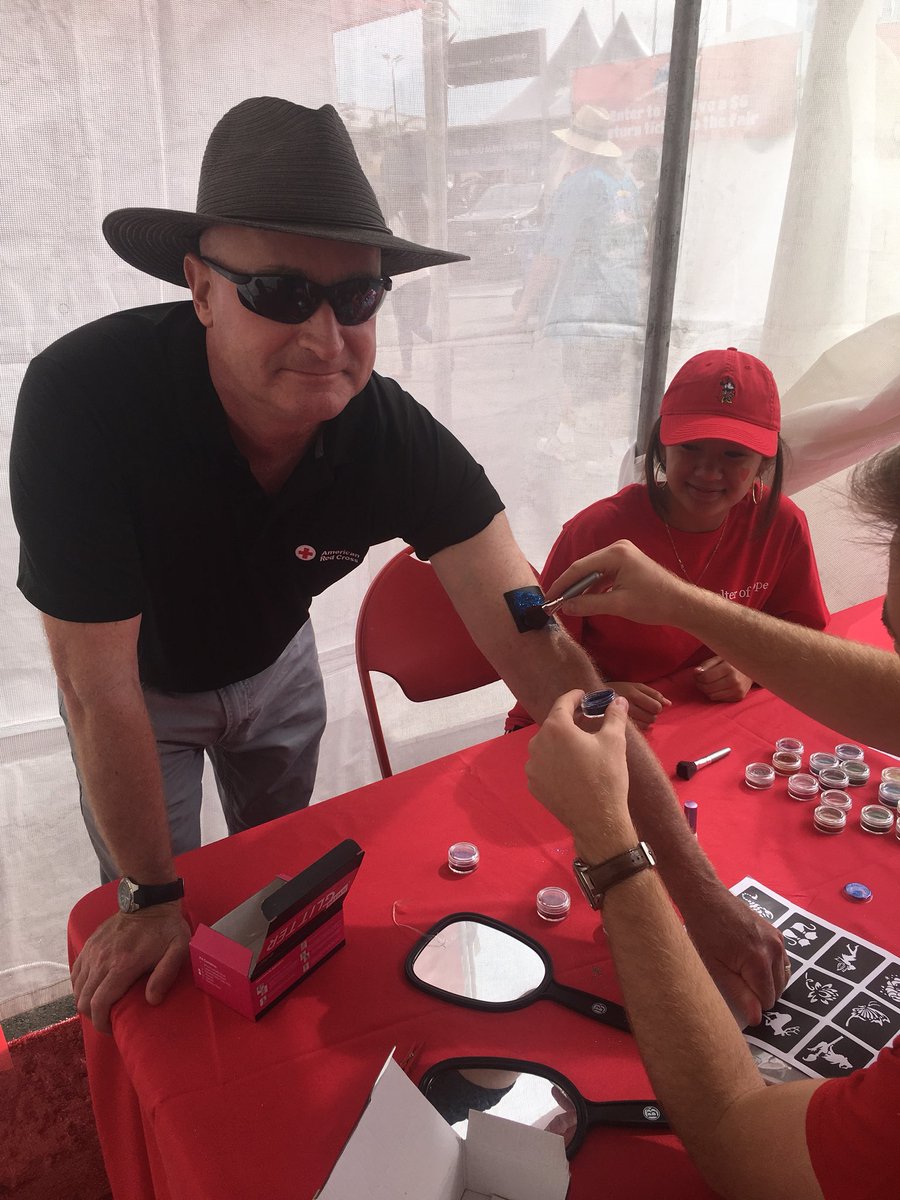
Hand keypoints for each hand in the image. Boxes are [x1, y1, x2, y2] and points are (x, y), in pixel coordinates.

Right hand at [71, 903, 190, 1033]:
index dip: (101, 1023)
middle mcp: (101, 961)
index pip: (98, 1004)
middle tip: (108, 1018)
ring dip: (85, 1001)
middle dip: (93, 1016)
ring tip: (101, 1005)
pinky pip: (75, 973)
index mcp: (122, 966)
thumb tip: (152, 1000)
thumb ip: (165, 975)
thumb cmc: (166, 928)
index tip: (111, 1028)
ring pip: (77, 988)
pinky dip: (80, 986)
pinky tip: (92, 988)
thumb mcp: (177, 949)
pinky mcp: (89, 945)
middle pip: (83, 1000)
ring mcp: (92, 952)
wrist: (148, 900)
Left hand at [526, 691, 632, 861]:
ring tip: (578, 750)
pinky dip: (553, 763)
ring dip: (559, 744)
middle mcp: (537, 744)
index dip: (574, 697)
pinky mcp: (533, 785)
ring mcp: (532, 766)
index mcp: (556, 728)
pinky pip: (542, 766)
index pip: (562, 704)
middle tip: (585, 723)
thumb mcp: (615, 742)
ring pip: (546, 746)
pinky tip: (569, 770)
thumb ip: (614, 716)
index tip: (583, 696)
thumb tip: (618, 700)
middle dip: (568, 722)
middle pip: (553, 726)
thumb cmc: (606, 777)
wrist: (597, 820)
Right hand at [543, 541, 688, 627]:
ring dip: (581, 587)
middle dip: (569, 585)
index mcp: (616, 554)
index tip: (548, 598)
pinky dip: (593, 587)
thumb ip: (589, 604)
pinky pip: (603, 574)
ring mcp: (622, 555)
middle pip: (584, 567)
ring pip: (593, 571)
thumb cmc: (654, 603)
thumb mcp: (618, 605)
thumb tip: (565, 607)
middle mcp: (617, 548)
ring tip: (567, 603)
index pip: (579, 567)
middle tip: (554, 602)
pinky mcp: (626, 563)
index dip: (562, 584)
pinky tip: (585, 599)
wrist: (681, 604)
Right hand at [608, 681, 670, 729]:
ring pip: (646, 724)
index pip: (656, 706)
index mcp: (633, 693)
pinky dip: (640, 726)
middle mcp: (628, 706)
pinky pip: (638, 730)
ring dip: (646, 721)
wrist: (594, 698)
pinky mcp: (619, 726)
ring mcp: (623, 717)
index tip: (650, 705)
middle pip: (652, 717)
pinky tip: (634, 721)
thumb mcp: (635, 686)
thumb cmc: (618, 689)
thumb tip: (669, 704)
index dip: (656, 707)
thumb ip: (653, 694)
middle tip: (643, 710)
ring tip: (638, 715)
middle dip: (651, 714)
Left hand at [680, 888, 786, 1027]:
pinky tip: (752, 961)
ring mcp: (778, 940)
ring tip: (743, 969)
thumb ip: (739, 994)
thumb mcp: (715, 968)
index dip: (752, 1002)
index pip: (768, 1000)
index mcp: (759, 961)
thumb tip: (758, 1019)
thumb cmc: (704, 933)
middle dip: (760, 992)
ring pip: (782, 977)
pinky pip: (782, 962)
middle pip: (778, 990)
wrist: (707, 899)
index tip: (735, 991)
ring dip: (767, 980)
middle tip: (736, 977)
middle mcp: (775, 950)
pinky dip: (771, 968)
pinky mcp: (778, 933)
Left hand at [694, 656, 752, 702]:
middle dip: (699, 684)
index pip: (706, 677)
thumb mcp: (720, 657)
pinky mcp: (739, 697)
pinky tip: (716, 687)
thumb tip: (696, 672)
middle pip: (708, 688)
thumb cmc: (733, 662)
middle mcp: (734, 681)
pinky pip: (719, 699)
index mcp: (729, 668)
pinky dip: (714, 693)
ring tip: (706, 683)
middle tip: (698, 679)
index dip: (697, 676)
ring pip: (712, 696)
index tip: (696, 673)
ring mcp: (737, 690)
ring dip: (705, 690)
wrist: (753, 669)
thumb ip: (707, 664)